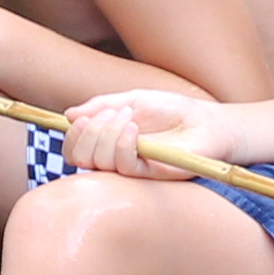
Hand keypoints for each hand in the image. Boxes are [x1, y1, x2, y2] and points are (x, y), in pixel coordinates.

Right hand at [59, 86, 214, 179]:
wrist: (205, 121)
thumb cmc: (172, 111)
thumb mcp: (133, 99)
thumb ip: (102, 105)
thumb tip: (69, 114)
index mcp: (107, 141)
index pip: (76, 149)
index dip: (72, 137)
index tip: (80, 119)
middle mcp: (114, 158)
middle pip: (80, 158)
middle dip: (89, 133)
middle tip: (110, 115)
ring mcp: (131, 168)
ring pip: (99, 162)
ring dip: (107, 134)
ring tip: (128, 117)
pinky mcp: (148, 175)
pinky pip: (123, 167)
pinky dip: (123, 145)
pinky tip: (134, 129)